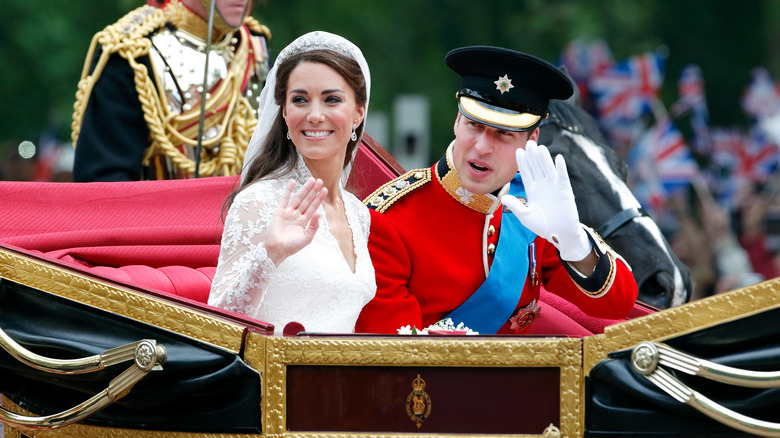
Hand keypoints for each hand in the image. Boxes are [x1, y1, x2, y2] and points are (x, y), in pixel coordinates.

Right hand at [264, 177, 327, 264]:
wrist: (277, 249)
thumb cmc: (291, 247)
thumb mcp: (307, 238)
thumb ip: (314, 226)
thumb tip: (318, 213)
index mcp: (304, 222)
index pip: (313, 207)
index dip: (318, 199)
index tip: (325, 190)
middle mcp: (297, 215)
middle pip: (307, 200)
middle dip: (313, 191)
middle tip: (320, 181)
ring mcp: (288, 212)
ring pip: (298, 198)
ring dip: (305, 189)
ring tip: (311, 180)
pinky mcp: (279, 211)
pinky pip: (285, 199)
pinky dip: (288, 190)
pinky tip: (293, 182)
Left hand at [501, 140, 591, 261]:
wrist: (559, 234)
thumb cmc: (543, 226)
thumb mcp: (526, 216)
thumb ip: (516, 206)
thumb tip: (503, 198)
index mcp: (532, 189)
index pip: (526, 173)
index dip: (522, 162)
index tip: (518, 151)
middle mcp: (542, 185)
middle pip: (536, 167)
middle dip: (532, 156)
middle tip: (528, 143)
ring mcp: (554, 187)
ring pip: (548, 169)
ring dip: (544, 159)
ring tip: (540, 148)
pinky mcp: (565, 191)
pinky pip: (562, 177)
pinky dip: (561, 168)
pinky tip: (558, 158)